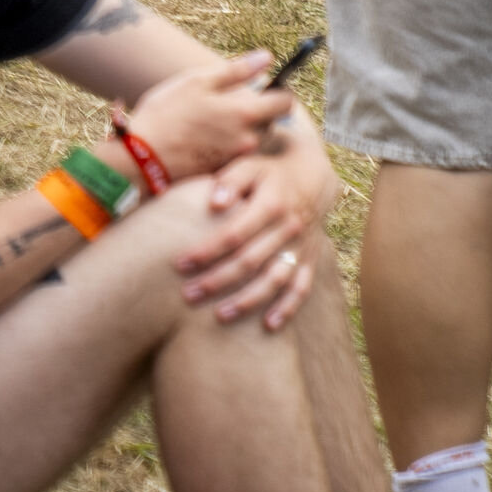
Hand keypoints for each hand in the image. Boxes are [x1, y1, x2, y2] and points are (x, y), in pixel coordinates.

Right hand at [119, 50, 295, 183]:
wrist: (143, 157)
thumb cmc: (167, 113)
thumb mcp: (197, 82)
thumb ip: (237, 70)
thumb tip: (267, 57)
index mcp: (246, 113)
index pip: (287, 102)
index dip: (279, 91)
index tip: (265, 87)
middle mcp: (250, 138)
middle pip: (270, 120)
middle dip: (255, 109)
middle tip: (225, 103)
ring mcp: (238, 157)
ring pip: (253, 135)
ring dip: (241, 126)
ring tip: (210, 121)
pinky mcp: (226, 168)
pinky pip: (237, 151)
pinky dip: (227, 142)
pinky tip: (203, 138)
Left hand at [166, 143, 333, 329]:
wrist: (312, 176)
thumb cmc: (267, 172)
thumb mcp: (247, 166)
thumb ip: (229, 182)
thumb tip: (214, 203)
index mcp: (271, 205)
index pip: (234, 233)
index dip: (207, 250)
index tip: (180, 264)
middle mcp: (289, 229)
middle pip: (251, 261)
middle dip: (218, 280)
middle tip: (188, 294)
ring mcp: (302, 247)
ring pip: (275, 280)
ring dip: (249, 300)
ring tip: (220, 315)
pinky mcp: (310, 259)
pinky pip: (301, 288)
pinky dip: (288, 308)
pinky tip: (268, 325)